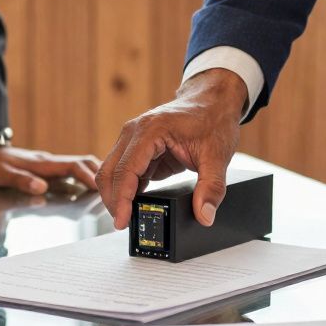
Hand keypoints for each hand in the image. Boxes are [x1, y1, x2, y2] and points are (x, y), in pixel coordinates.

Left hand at [0, 146, 100, 194]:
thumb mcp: (4, 174)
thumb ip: (22, 181)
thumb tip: (42, 188)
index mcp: (43, 163)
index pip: (73, 166)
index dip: (88, 176)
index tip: (101, 188)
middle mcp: (50, 163)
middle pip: (83, 164)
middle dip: (100, 175)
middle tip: (115, 190)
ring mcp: (51, 167)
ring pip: (80, 168)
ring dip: (94, 178)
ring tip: (108, 193)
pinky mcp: (49, 172)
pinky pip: (72, 174)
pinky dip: (84, 181)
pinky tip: (90, 192)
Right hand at [96, 69, 247, 229]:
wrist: (212, 101)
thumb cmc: (212, 120)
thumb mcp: (217, 156)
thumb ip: (211, 187)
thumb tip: (204, 214)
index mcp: (150, 131)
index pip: (125, 171)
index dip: (121, 199)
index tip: (122, 221)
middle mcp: (134, 132)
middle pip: (109, 172)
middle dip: (112, 201)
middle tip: (124, 224)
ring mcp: (132, 139)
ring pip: (111, 172)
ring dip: (116, 195)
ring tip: (129, 217)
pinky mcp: (137, 148)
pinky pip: (123, 171)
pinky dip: (126, 188)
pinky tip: (136, 203)